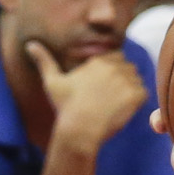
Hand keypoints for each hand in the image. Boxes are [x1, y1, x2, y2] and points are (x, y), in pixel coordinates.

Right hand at [27, 39, 149, 155]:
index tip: (101, 86)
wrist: (79, 130)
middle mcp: (114, 66)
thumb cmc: (65, 107)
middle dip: (121, 78)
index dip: (111, 70)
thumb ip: (44, 60)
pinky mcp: (136, 95)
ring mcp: (126, 80)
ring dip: (130, 89)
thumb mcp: (52, 81)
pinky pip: (144, 93)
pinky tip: (122, 110)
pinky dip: (136, 102)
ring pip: (136, 79)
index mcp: (98, 60)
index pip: (116, 57)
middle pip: (127, 67)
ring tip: (114, 104)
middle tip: (109, 97)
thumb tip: (30, 44)